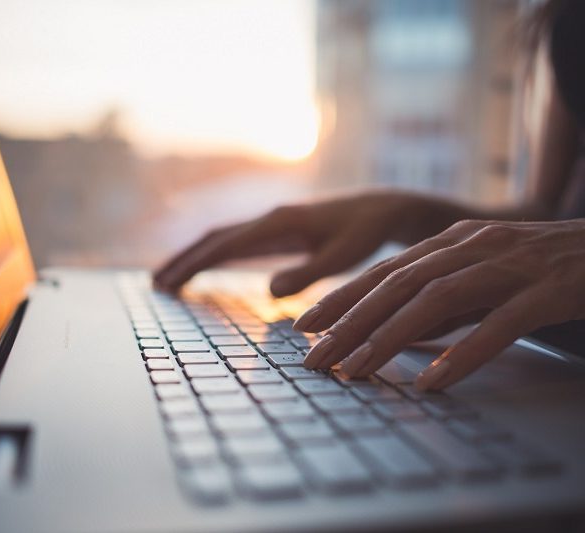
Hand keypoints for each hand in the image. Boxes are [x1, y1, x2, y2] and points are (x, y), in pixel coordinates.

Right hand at [154, 190, 457, 296]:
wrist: (381, 209)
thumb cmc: (366, 233)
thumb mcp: (344, 256)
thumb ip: (309, 273)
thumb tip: (269, 291)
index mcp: (280, 223)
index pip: (226, 244)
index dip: (195, 264)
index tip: (169, 282)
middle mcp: (270, 219)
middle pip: (215, 238)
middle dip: (185, 260)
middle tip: (156, 284)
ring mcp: (273, 223)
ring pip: (223, 238)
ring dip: (195, 257)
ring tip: (170, 279)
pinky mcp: (280, 230)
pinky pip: (239, 243)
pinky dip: (216, 256)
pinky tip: (208, 268)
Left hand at [296, 219, 584, 389]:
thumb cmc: (539, 267)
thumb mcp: (478, 278)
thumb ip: (438, 302)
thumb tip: (390, 334)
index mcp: (452, 242)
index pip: (384, 271)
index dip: (341, 297)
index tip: (305, 326)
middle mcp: (472, 246)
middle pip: (398, 284)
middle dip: (350, 322)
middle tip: (314, 357)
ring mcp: (509, 265)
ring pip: (436, 300)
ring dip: (390, 338)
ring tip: (355, 372)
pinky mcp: (547, 289)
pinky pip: (499, 323)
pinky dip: (463, 353)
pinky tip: (433, 382)